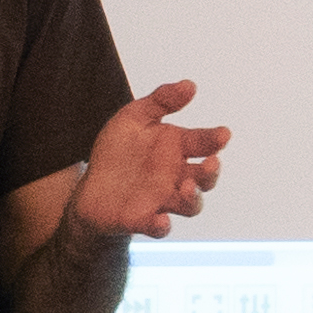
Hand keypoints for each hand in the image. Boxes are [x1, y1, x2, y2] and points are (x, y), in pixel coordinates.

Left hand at [59, 80, 228, 248]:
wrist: (90, 185)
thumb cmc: (118, 152)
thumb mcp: (134, 117)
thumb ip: (161, 101)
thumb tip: (190, 85)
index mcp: (177, 148)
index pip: (203, 143)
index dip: (214, 139)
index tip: (222, 134)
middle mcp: (176, 176)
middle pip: (205, 178)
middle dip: (211, 172)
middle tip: (209, 163)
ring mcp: (162, 199)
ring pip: (190, 205)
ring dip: (193, 198)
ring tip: (185, 188)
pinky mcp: (142, 219)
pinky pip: (159, 227)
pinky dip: (162, 226)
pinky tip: (160, 220)